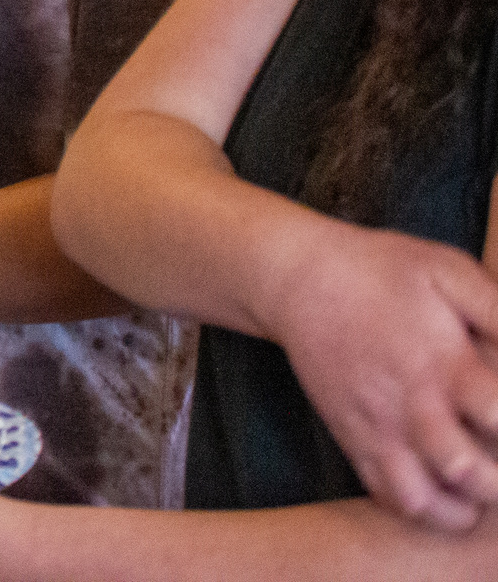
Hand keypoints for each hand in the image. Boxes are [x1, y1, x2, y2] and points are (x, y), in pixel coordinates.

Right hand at [260, 221, 497, 528]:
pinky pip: (387, 496)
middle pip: (467, 472)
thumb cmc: (380, 270)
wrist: (297, 280)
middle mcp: (411, 404)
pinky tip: (443, 486)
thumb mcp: (447, 269)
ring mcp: (377, 427)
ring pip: (425, 501)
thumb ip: (497, 311)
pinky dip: (423, 507)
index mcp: (443, 361)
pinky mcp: (353, 438)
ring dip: (463, 506)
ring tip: (479, 485)